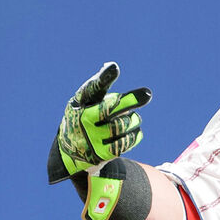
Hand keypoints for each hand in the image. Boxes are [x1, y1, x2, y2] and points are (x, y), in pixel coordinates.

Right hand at [47, 63, 151, 183]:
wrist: (72, 152)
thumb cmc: (85, 117)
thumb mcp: (87, 101)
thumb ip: (100, 86)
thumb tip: (110, 66)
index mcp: (78, 103)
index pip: (92, 88)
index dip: (104, 78)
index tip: (114, 67)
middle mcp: (82, 120)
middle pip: (111, 108)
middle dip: (130, 101)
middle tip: (147, 94)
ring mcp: (92, 138)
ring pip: (124, 123)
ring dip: (134, 119)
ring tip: (132, 118)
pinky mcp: (102, 153)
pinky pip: (128, 140)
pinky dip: (135, 134)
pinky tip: (134, 131)